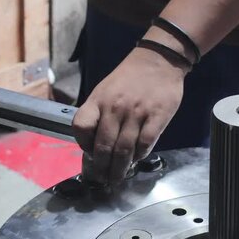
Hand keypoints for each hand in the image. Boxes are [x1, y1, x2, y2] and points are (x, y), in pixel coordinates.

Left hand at [73, 43, 187, 184]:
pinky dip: (139, 156)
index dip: (82, 144)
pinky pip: (145, 144)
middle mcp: (114, 107)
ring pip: (124, 149)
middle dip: (102, 167)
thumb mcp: (105, 90)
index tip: (89, 153)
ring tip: (117, 177)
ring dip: (119, 168)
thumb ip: (98, 113)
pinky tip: (136, 159)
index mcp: (98, 100)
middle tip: (103, 178)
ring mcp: (136, 112)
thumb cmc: (129, 77)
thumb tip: (94, 143)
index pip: (81, 126)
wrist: (158, 60)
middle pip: (103, 145)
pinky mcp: (157, 116)